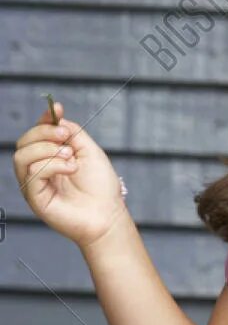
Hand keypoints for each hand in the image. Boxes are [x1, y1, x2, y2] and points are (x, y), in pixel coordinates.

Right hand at [13, 98, 126, 246]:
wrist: (109, 215)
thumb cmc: (101, 187)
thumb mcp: (89, 151)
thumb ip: (73, 133)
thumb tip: (57, 115)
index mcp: (49, 158)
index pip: (35, 134)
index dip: (43, 120)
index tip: (58, 109)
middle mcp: (38, 170)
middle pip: (23, 142)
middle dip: (43, 133)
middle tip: (65, 136)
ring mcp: (35, 185)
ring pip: (21, 156)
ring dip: (47, 150)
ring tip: (70, 157)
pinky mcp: (35, 199)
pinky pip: (32, 174)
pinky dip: (52, 165)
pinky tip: (71, 168)